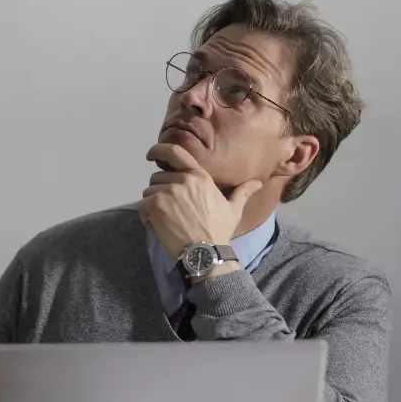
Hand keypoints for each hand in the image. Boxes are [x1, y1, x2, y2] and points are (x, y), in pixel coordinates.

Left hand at [138, 143, 262, 259]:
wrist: (205, 251)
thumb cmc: (219, 230)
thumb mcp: (234, 209)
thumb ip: (243, 192)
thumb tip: (258, 183)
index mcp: (199, 176)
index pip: (175, 152)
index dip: (159, 149)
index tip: (151, 154)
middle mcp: (182, 180)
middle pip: (157, 177)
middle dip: (159, 190)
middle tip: (170, 208)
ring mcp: (167, 192)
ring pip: (148, 192)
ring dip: (152, 204)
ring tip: (167, 219)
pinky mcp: (154, 205)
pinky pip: (141, 206)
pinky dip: (146, 216)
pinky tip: (159, 226)